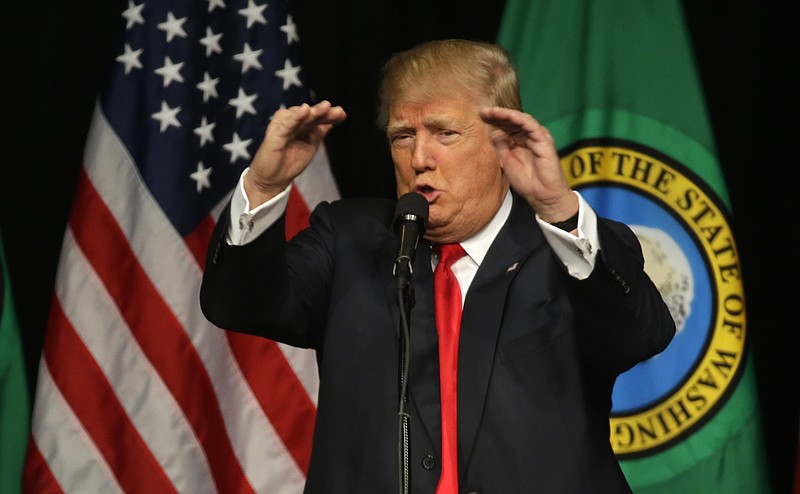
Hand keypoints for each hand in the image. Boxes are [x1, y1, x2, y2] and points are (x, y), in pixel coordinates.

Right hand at [245, 100, 345, 207]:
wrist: (273, 180)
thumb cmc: (290, 163)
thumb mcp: (311, 145)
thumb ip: (319, 132)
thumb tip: (334, 120)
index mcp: (302, 125)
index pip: (317, 117)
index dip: (330, 115)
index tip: (343, 114)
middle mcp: (293, 122)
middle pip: (310, 114)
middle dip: (323, 112)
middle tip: (337, 111)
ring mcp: (283, 126)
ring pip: (300, 116)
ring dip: (313, 111)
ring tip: (325, 107)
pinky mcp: (274, 133)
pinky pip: (286, 123)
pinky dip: (295, 116)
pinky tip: (304, 110)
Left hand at [479, 107, 577, 222]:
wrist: (543, 196)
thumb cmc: (528, 182)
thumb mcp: (507, 163)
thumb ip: (501, 147)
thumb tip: (493, 133)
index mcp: (520, 141)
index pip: (506, 126)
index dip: (494, 120)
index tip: (480, 117)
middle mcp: (529, 136)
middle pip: (513, 121)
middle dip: (497, 115)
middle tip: (483, 111)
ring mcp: (538, 137)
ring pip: (521, 120)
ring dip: (506, 114)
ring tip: (492, 112)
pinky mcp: (544, 140)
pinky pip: (531, 126)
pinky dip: (519, 119)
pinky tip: (508, 116)